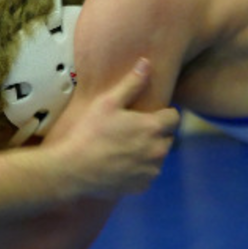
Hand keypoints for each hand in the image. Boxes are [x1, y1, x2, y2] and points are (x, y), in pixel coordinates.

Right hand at [49, 59, 178, 197]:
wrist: (73, 170)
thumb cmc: (90, 132)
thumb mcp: (108, 102)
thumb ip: (132, 83)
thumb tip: (147, 62)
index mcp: (153, 128)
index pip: (174, 117)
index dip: (162, 114)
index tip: (146, 115)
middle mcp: (159, 151)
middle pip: (167, 137)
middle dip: (155, 133)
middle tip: (131, 130)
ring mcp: (152, 171)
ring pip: (158, 156)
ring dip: (149, 151)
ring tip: (124, 147)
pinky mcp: (143, 186)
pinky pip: (148, 173)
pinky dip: (140, 168)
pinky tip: (121, 163)